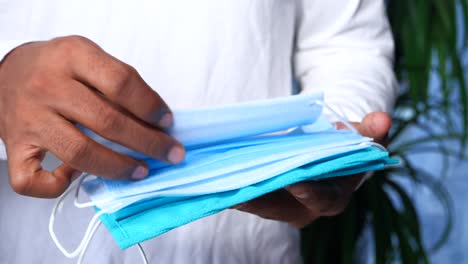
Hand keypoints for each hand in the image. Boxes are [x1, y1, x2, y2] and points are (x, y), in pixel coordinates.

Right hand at [0, 36, 184, 197]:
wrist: (3, 73)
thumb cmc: (56, 67)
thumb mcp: (87, 56)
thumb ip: (117, 80)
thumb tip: (156, 119)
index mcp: (72, 56)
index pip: (121, 82)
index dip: (151, 106)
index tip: (167, 122)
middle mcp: (48, 86)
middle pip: (107, 121)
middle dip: (148, 142)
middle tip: (171, 154)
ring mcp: (29, 119)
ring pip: (79, 152)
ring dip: (118, 167)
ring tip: (141, 171)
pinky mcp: (15, 146)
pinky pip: (31, 179)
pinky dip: (56, 186)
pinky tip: (75, 177)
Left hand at [232, 112, 390, 227]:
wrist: (323, 155)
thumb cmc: (340, 146)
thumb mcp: (356, 135)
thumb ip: (369, 129)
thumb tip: (384, 118)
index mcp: (333, 197)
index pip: (322, 198)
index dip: (310, 191)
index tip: (294, 180)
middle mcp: (306, 209)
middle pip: (282, 206)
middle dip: (262, 196)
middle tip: (241, 184)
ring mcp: (283, 207)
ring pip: (260, 204)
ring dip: (240, 193)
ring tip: (221, 179)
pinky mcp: (265, 200)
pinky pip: (247, 196)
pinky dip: (233, 187)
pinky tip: (216, 176)